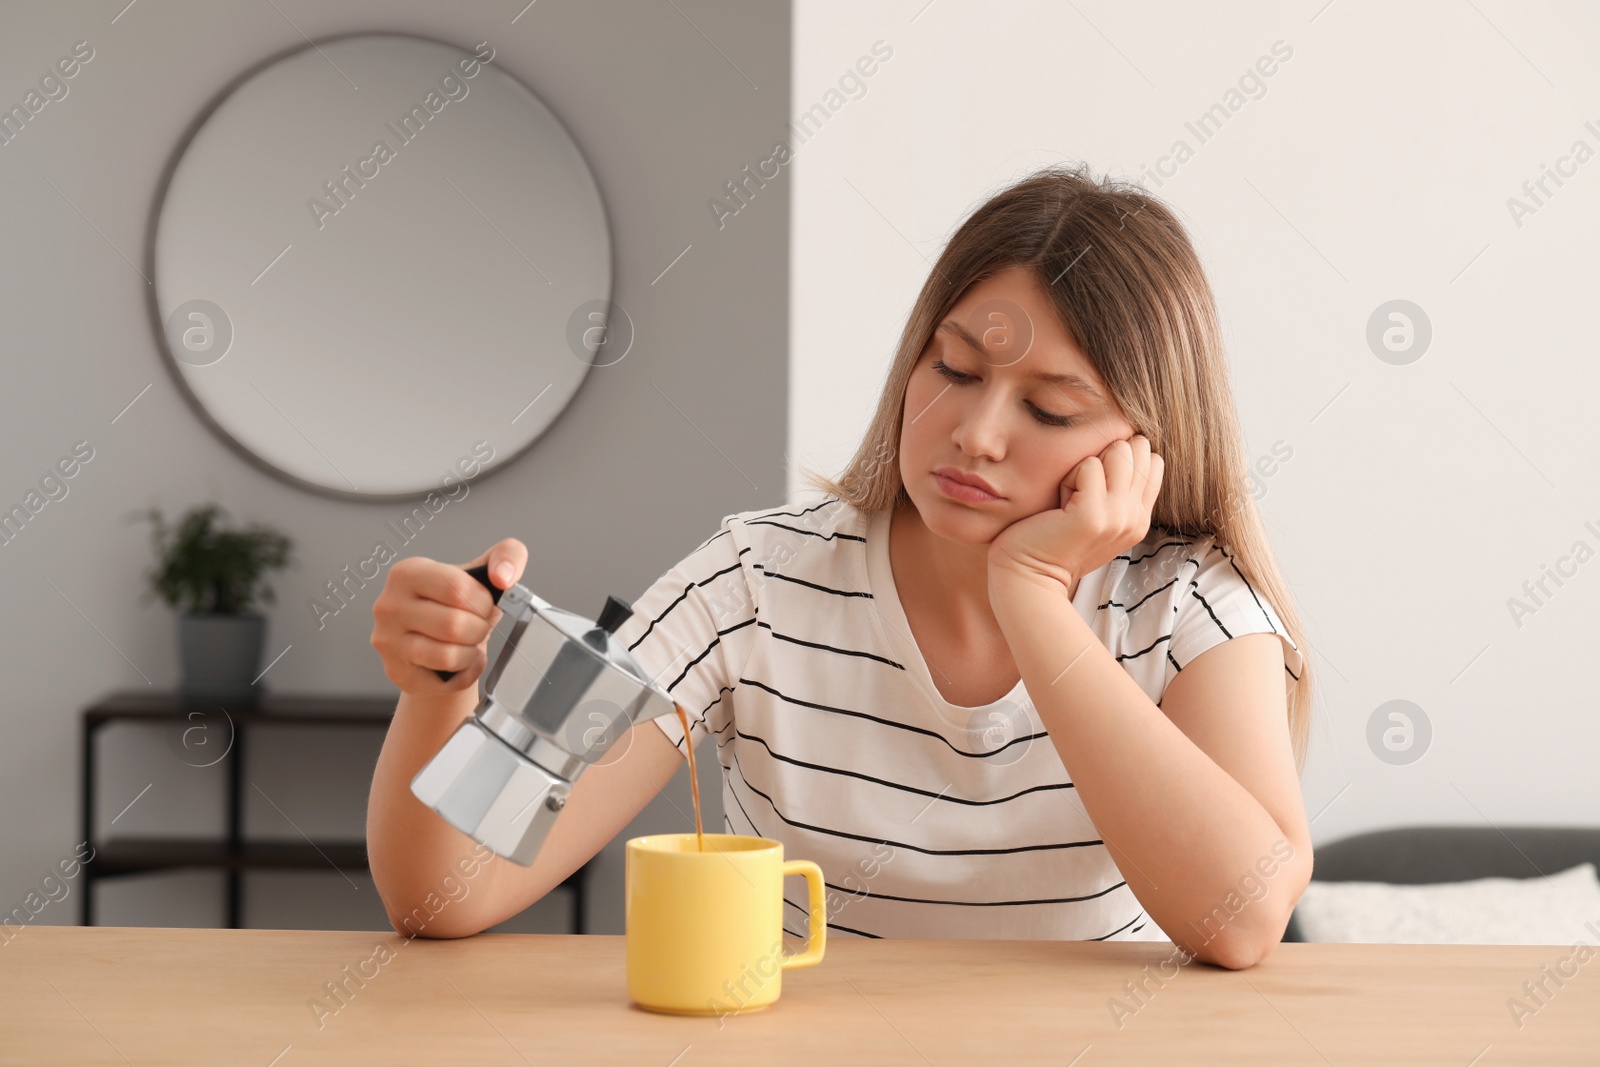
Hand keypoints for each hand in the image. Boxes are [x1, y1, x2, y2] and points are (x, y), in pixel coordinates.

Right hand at [370, 538, 526, 694]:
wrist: (439, 640)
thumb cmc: (457, 605)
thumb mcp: (481, 573)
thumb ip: (506, 555)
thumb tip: (504, 575)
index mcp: (407, 573)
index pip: (455, 588)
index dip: (482, 601)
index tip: (484, 604)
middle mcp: (389, 606)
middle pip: (453, 625)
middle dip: (479, 628)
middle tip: (479, 626)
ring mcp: (388, 641)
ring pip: (447, 656)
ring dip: (472, 652)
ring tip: (469, 643)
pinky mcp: (397, 672)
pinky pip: (446, 681)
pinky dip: (466, 673)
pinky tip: (461, 663)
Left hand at [987, 435, 1163, 598]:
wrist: (1029, 576)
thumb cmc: (1052, 540)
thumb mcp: (1096, 514)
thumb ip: (1116, 489)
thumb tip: (1124, 444)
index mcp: (1139, 517)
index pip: (1153, 460)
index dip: (1121, 457)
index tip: (1092, 485)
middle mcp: (1135, 518)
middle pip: (1137, 449)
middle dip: (1104, 457)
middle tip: (1079, 491)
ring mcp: (1118, 517)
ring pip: (1118, 452)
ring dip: (1086, 465)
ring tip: (1069, 497)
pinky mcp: (1094, 515)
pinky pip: (1089, 465)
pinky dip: (1068, 477)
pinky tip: (1059, 505)